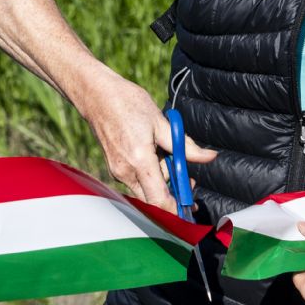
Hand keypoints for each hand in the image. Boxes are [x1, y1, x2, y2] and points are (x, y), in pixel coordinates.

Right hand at [81, 72, 215, 210]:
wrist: (96, 95)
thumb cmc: (127, 103)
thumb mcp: (162, 122)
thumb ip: (185, 145)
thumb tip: (208, 157)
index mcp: (139, 161)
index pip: (159, 200)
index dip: (177, 210)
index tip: (191, 207)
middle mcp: (125, 172)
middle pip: (154, 197)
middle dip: (173, 190)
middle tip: (186, 175)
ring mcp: (117, 171)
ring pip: (146, 188)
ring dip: (162, 179)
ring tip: (165, 152)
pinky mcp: (115, 168)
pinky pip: (137, 180)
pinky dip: (150, 173)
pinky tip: (152, 153)